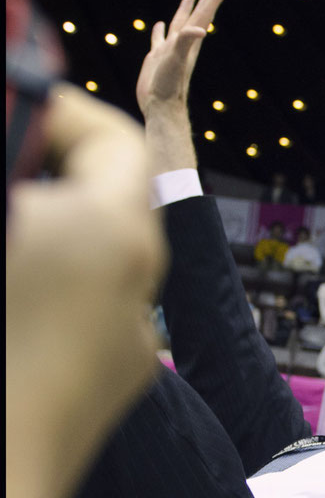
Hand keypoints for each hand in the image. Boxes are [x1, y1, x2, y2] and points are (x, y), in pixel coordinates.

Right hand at [7, 86, 166, 497]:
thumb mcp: (2, 223)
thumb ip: (13, 160)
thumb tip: (18, 155)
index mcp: (113, 228)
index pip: (112, 138)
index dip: (57, 111)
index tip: (11, 106)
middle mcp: (137, 283)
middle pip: (105, 198)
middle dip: (45, 174)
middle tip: (7, 167)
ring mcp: (126, 343)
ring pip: (94, 261)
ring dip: (44, 235)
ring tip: (10, 241)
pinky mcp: (106, 391)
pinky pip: (82, 317)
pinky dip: (45, 294)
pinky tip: (12, 312)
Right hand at [136, 0, 229, 117]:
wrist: (159, 106)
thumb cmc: (170, 85)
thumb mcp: (178, 60)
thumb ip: (186, 42)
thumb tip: (200, 30)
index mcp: (190, 42)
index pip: (204, 16)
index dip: (213, 0)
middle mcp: (183, 44)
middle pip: (196, 17)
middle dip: (206, 2)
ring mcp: (170, 50)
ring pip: (178, 25)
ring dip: (185, 11)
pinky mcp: (157, 58)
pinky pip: (159, 39)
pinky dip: (159, 30)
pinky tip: (159, 25)